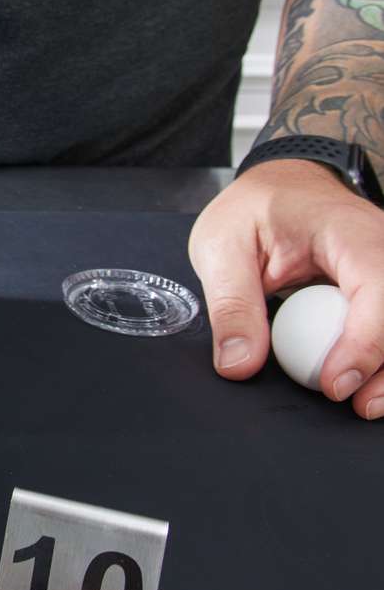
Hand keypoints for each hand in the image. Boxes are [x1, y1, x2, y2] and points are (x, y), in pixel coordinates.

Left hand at [188, 158, 383, 418]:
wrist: (282, 185)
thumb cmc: (255, 208)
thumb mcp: (222, 247)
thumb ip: (232, 306)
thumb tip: (238, 364)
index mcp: (348, 232)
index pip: (378, 289)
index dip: (364, 344)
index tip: (334, 384)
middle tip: (356, 404)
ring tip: (366, 404)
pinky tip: (371, 383)